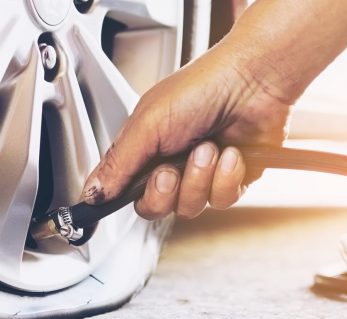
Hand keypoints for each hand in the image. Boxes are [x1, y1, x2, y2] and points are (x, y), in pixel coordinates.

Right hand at [80, 43, 291, 219]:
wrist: (255, 81)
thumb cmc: (202, 88)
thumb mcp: (147, 125)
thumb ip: (117, 163)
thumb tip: (91, 192)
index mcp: (144, 149)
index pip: (122, 190)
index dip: (120, 199)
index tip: (118, 197)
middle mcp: (170, 164)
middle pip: (155, 207)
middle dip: (165, 191)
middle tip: (171, 168)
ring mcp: (200, 175)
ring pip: (190, 207)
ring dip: (199, 178)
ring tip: (208, 148)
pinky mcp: (230, 180)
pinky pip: (221, 201)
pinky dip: (226, 178)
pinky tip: (230, 154)